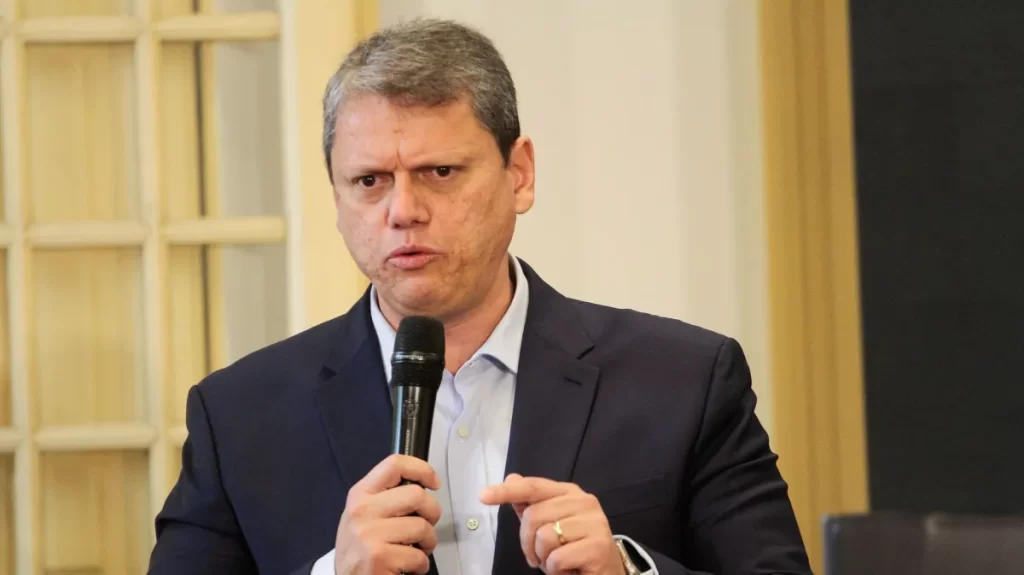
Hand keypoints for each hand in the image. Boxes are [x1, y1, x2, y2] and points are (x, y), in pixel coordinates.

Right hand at [335, 454, 441, 574]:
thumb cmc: (360, 549)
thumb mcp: (364, 515)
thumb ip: (386, 496)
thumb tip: (421, 484)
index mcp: (360, 494)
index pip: (394, 465)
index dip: (422, 469)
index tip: (433, 482)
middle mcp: (362, 511)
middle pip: (417, 495)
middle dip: (431, 513)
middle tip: (424, 526)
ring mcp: (369, 534)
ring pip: (422, 527)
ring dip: (427, 543)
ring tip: (413, 550)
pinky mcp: (379, 558)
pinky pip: (418, 556)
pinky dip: (420, 565)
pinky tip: (406, 567)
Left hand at [480, 474, 624, 574]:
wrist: (605, 574)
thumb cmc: (574, 549)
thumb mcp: (549, 526)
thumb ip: (531, 504)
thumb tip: (511, 477)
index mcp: (569, 492)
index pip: (533, 487)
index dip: (507, 492)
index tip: (483, 496)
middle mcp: (584, 502)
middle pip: (533, 516)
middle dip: (528, 543)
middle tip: (540, 556)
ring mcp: (594, 523)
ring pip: (544, 537)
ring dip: (543, 558)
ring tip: (558, 562)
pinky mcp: (598, 546)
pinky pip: (556, 558)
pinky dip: (555, 571)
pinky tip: (569, 570)